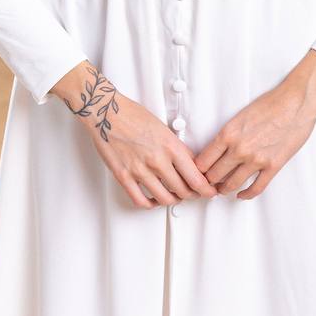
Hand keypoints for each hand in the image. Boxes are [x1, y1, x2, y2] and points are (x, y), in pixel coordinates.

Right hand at [62, 63, 217, 209]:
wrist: (107, 112)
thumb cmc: (134, 115)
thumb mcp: (163, 128)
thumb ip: (176, 148)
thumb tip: (189, 165)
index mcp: (170, 146)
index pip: (195, 178)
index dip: (206, 189)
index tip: (209, 191)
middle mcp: (157, 160)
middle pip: (183, 191)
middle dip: (192, 195)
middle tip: (193, 194)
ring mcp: (139, 170)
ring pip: (164, 199)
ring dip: (172, 200)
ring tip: (174, 196)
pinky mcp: (123, 176)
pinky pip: (140, 200)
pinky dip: (149, 204)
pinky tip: (152, 200)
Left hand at [192, 80, 315, 200]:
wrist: (296, 102)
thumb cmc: (271, 103)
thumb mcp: (241, 115)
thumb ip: (229, 134)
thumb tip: (218, 149)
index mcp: (228, 133)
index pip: (203, 161)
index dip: (198, 170)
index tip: (198, 172)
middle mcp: (239, 149)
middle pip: (214, 175)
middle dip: (209, 181)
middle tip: (208, 183)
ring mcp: (256, 160)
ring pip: (232, 184)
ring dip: (224, 189)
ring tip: (222, 189)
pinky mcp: (272, 166)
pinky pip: (256, 188)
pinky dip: (246, 194)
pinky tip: (241, 194)